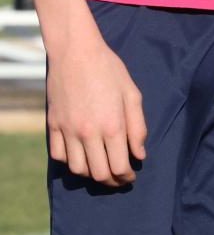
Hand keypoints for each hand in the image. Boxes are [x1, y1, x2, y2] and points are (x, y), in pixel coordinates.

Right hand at [47, 32, 147, 185]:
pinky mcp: (52, 126)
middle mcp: (88, 133)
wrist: (76, 53)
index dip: (127, 177)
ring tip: (102, 169)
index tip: (131, 176)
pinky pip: (59, 156)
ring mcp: (67, 131)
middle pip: (99, 173)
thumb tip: (140, 155)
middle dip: (112, 181)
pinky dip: (70, 162)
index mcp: (112, 126)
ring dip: (91, 174)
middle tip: (120, 178)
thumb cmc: (109, 71)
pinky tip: (81, 156)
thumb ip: (138, 127)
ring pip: (77, 169)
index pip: (119, 167)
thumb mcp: (132, 95)